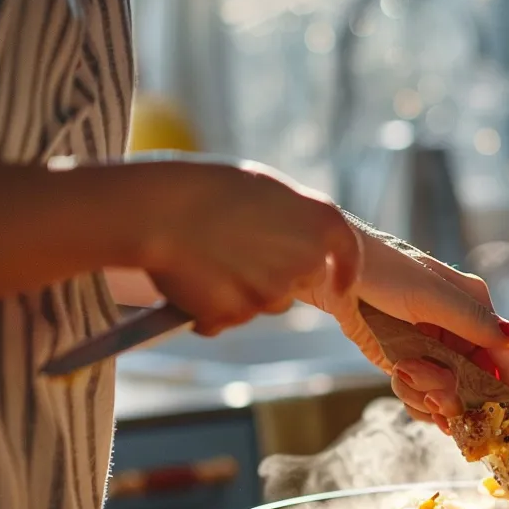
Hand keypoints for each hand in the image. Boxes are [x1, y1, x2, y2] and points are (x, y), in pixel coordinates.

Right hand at [128, 159, 361, 335]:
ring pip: (264, 303)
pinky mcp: (237, 315)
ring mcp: (272, 293)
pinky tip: (189, 280)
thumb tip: (294, 242)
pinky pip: (226, 319)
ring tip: (207, 260)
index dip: (346, 271)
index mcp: (319, 221)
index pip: (349, 252)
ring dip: (243, 292)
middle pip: (301, 281)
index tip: (341, 286)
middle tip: (240, 252)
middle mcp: (305, 260)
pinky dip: (210, 308)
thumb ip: (291, 218)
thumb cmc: (206, 190)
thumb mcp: (263, 189)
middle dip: (279, 275)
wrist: (159, 212)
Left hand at [305, 229, 508, 430]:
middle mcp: (461, 333)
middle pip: (482, 388)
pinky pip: (424, 399)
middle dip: (464, 400)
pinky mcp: (410, 365)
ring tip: (406, 371)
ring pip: (452, 398)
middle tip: (438, 398)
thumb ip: (473, 322)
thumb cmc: (382, 269)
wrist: (333, 271)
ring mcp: (435, 352)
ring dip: (430, 397)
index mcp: (475, 309)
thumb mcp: (430, 294)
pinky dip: (413, 398)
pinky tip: (399, 377)